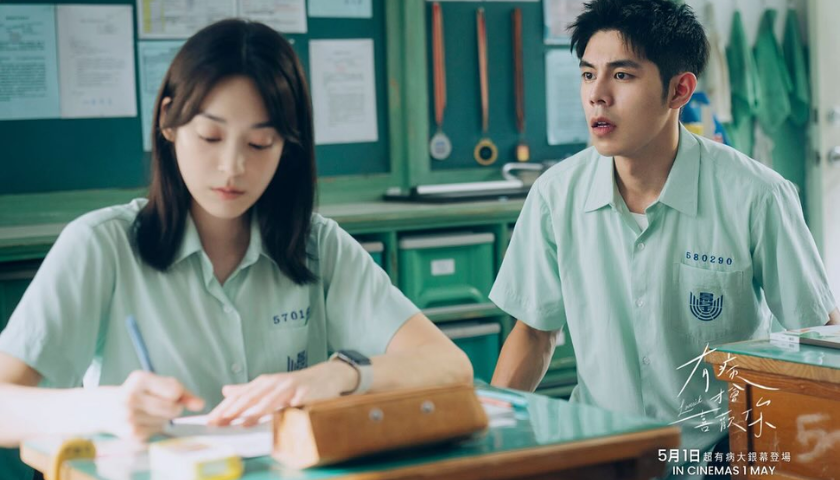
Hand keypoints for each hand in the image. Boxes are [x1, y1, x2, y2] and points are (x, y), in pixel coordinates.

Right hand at [94, 371, 204, 439]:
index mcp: (139, 379)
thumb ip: (181, 392)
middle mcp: (131, 398)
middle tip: (156, 404)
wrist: (102, 409)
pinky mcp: (131, 434)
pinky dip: (154, 428)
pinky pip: (157, 433)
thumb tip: (201, 404)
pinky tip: (141, 422)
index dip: (177, 394)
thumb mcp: (155, 384)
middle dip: (172, 408)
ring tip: (146, 412)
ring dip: (163, 419)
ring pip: (166, 422)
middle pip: (173, 408)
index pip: (175, 390)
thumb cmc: (136, 393)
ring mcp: (129, 418)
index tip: (166, 393)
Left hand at [207, 361, 357, 425]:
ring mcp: (291, 386)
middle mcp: (275, 382)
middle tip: (219, 421)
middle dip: (234, 409)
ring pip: (270, 399)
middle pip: (251, 396)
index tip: (210, 419)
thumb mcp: (270, 386)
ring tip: (241, 421)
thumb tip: (225, 391)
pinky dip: (282, 411)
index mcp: (264, 382)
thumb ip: (248, 389)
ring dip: (255, 410)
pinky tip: (276, 418)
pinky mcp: (306, 393)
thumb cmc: (295, 385)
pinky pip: (292, 404)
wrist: (326, 376)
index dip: (225, 407)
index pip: (241, 395)